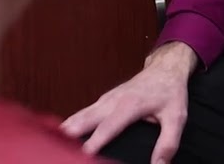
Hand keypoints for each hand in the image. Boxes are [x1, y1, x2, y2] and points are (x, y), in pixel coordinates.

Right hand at [61, 42, 199, 163]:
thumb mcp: (177, 118)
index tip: (81, 155)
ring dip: (64, 128)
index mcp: (129, 105)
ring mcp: (105, 99)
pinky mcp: (103, 101)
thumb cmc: (170, 92)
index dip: (93, 142)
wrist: (164, 68)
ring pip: (79, 115)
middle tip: (51, 148)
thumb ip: (168, 142)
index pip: (107, 127)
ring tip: (46, 142)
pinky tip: (60, 135)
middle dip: (68, 134)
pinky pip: (83, 113)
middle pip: (84, 119)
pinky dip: (70, 123)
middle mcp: (112, 101)